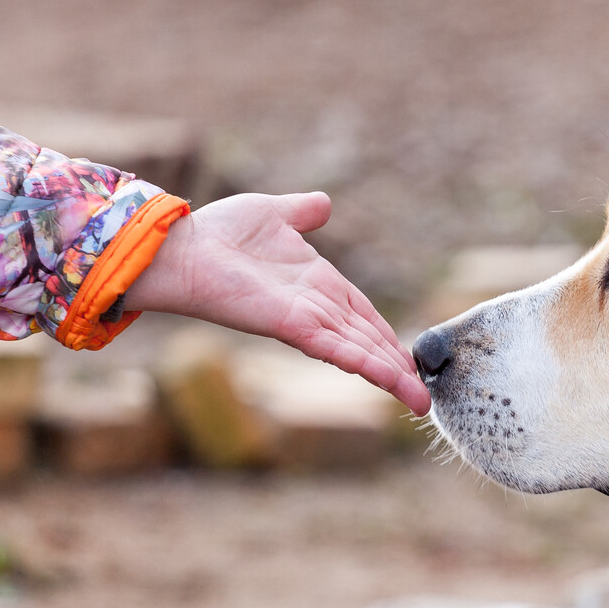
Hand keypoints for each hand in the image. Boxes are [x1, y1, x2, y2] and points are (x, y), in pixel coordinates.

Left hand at [126, 192, 429, 414]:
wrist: (184, 246)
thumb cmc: (220, 232)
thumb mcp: (275, 214)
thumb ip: (302, 213)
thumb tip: (324, 204)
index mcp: (319, 285)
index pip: (363, 316)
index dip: (387, 337)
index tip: (410, 360)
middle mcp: (315, 308)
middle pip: (366, 342)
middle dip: (396, 369)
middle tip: (423, 400)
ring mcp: (305, 320)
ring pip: (358, 352)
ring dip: (389, 376)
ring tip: (417, 403)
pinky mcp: (291, 326)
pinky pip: (335, 346)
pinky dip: (364, 362)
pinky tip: (389, 378)